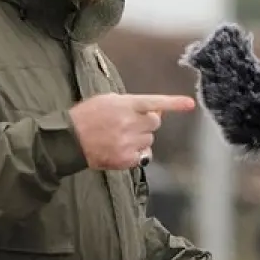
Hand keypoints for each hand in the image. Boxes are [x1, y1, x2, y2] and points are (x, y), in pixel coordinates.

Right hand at [69, 93, 194, 169]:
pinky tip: (119, 148)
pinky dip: (136, 152)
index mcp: (124, 105)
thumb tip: (156, 110)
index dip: (174, 104)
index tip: (190, 104)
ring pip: (150, 139)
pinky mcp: (126, 159)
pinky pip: (143, 155)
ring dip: (141, 137)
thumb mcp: (108, 100)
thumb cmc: (88, 116)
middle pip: (155, 123)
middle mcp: (129, 123)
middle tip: (131, 123)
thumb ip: (133, 104)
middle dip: (147, 122)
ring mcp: (128, 143)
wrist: (70, 139)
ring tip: (120, 136)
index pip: (154, 103)